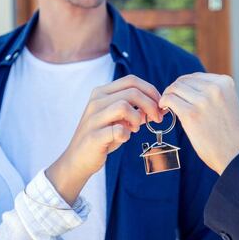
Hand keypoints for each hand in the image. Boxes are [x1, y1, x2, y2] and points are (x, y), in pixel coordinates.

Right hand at [45, 75, 161, 202]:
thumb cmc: (103, 137)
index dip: (150, 90)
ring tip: (135, 128)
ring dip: (137, 118)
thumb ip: (136, 110)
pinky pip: (117, 130)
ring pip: (124, 106)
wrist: (78, 159)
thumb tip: (160, 107)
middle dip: (151, 105)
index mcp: (102, 93)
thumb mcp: (119, 119)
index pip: (131, 80)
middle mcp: (96, 101)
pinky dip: (126, 134)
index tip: (160, 105)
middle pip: (132, 92)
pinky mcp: (94, 136)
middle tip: (157, 119)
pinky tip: (124, 138)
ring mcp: (93, 118)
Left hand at [159, 73, 238, 174]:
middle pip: (183, 81)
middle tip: (170, 101)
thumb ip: (212, 92)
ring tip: (167, 106)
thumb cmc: (229, 132)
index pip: (195, 77)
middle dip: (174, 90)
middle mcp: (215, 88)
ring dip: (167, 96)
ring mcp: (203, 100)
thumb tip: (185, 86)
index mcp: (225, 82)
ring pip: (174, 88)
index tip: (181, 97)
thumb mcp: (227, 102)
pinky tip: (165, 110)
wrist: (236, 154)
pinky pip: (169, 100)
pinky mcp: (191, 114)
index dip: (184, 86)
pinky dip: (163, 103)